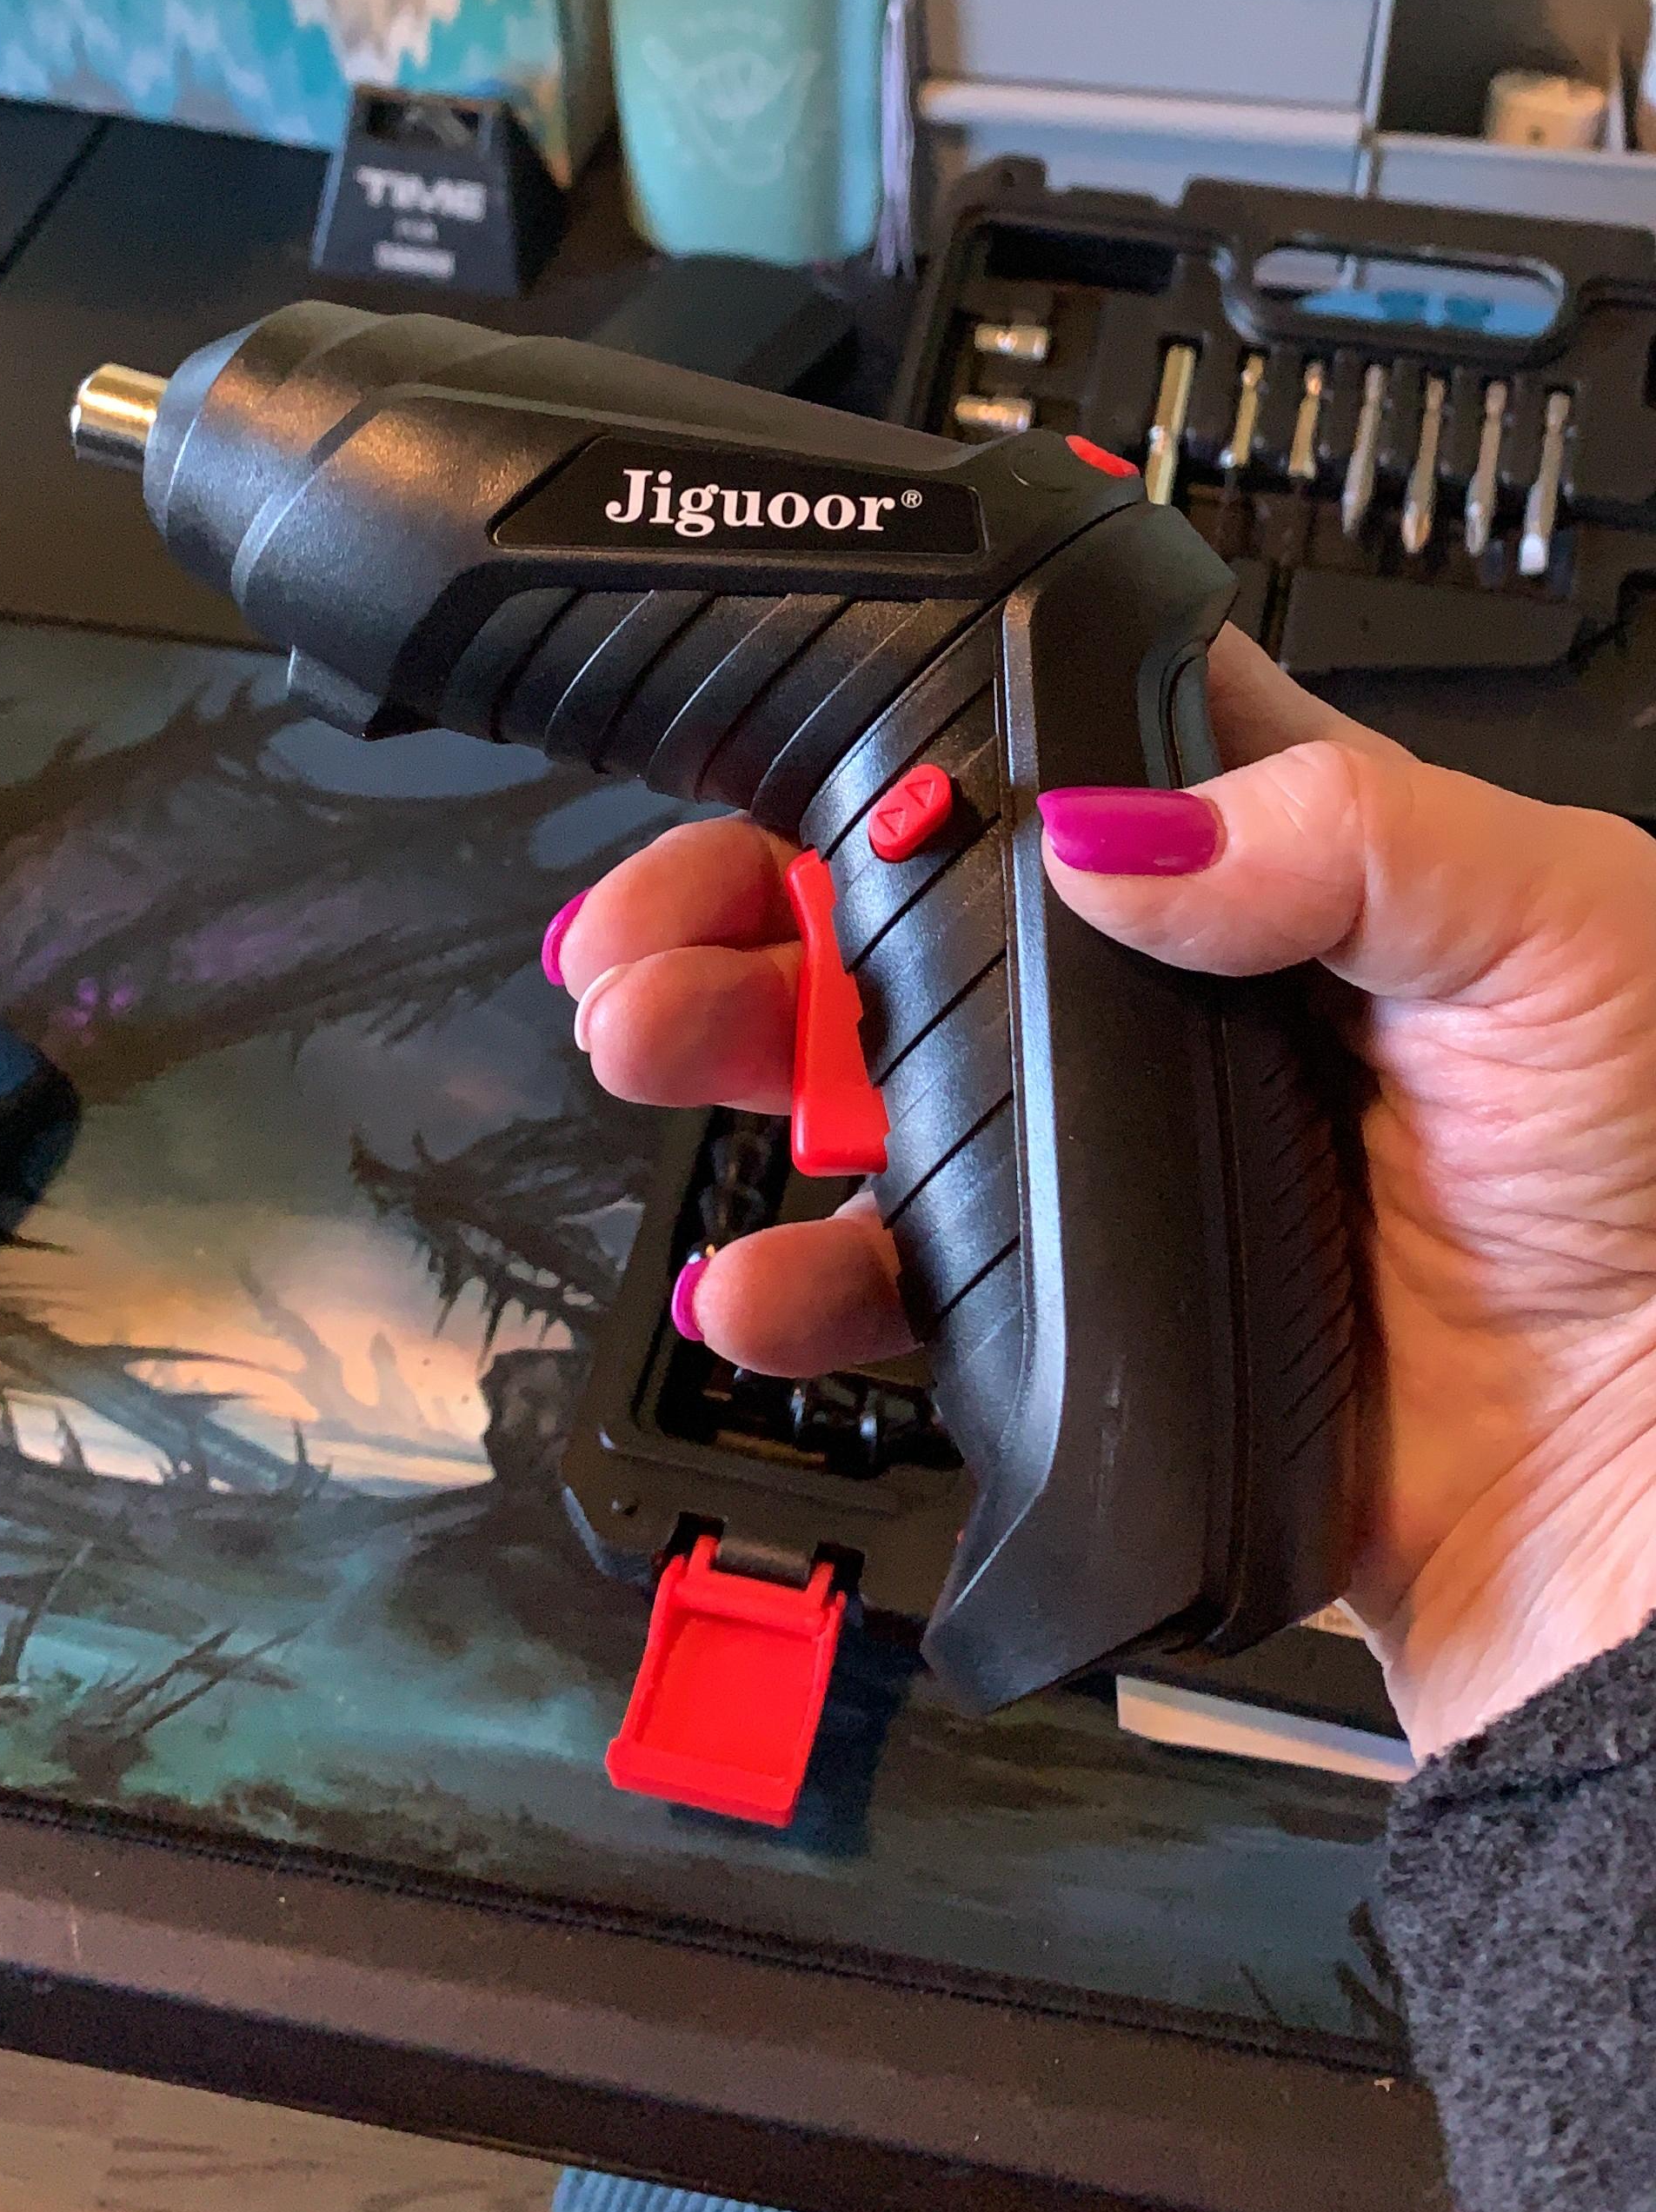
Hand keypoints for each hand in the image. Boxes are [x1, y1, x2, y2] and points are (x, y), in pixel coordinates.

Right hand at [550, 630, 1655, 1759]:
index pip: (1062, 747)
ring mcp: (1122, 1161)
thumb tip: (1121, 833)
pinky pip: (903, 1291)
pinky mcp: (1088, 1321)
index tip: (779, 727)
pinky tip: (759, 1276)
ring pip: (872, 1082)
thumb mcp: (1554, 933)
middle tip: (655, 915)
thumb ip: (1346, 836)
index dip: (913, 724)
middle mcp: (1181, 1004)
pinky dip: (800, 1283)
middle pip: (913, 907)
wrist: (1649, 1486)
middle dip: (753, 893)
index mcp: (1286, 864)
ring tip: (656, 1037)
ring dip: (733, 1049)